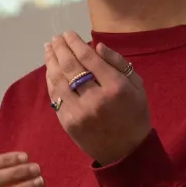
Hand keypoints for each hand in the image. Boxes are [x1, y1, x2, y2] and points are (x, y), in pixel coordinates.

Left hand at [45, 33, 150, 164]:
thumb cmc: (134, 114)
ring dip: (51, 61)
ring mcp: (79, 112)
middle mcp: (95, 99)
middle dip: (60, 48)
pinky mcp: (68, 122)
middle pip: (70, 66)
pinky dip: (50, 79)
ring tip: (48, 48)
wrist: (126, 153)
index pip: (89, 58)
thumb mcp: (137, 86)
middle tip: (56, 38)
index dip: (75, 43)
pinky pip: (55, 95)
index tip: (69, 33)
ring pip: (58, 80)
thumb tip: (96, 46)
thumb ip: (118, 63)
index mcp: (115, 87)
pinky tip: (50, 68)